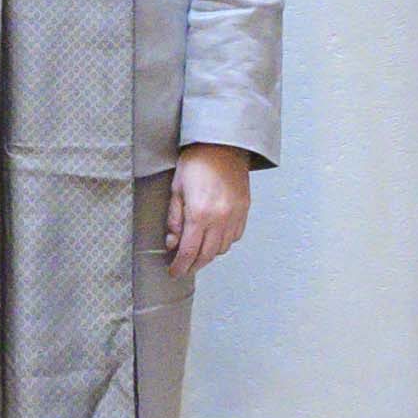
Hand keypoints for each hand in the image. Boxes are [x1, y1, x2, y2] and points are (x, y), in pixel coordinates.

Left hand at [165, 144, 253, 277]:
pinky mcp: (245, 210)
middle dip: (194, 265)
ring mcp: (235, 216)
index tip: (174, 272)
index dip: (180, 266)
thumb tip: (172, 243)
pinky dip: (224, 243)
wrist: (223, 145)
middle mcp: (220, 219)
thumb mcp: (176, 190)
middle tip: (184, 268)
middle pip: (207, 255)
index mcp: (199, 214)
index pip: (189, 251)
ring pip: (223, 248)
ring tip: (197, 253)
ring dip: (209, 255)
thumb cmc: (196, 163)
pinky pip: (235, 236)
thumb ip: (174, 219)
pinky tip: (214, 239)